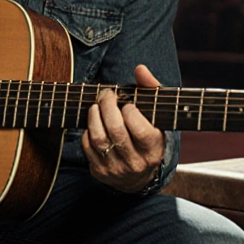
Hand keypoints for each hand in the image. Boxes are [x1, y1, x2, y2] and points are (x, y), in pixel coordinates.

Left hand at [82, 64, 165, 192]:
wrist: (139, 174)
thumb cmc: (148, 134)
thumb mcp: (156, 114)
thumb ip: (151, 88)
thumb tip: (140, 68)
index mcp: (154, 149)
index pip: (140, 130)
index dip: (130, 112)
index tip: (127, 104)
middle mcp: (136, 163)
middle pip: (116, 131)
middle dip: (107, 107)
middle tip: (106, 95)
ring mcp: (117, 169)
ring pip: (99, 139)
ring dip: (94, 117)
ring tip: (96, 106)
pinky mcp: (100, 172)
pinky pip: (88, 147)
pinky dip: (87, 131)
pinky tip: (93, 123)